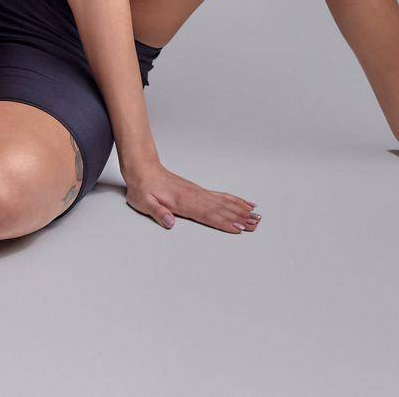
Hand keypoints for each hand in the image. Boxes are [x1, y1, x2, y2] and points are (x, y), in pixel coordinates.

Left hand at [123, 163, 260, 233]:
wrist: (142, 170)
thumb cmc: (142, 188)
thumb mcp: (143, 202)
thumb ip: (157, 212)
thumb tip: (170, 223)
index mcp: (181, 202)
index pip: (206, 214)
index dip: (223, 222)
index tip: (238, 228)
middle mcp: (194, 196)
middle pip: (220, 209)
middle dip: (239, 218)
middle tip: (255, 225)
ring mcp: (198, 193)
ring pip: (223, 202)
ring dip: (240, 210)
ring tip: (256, 217)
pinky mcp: (198, 191)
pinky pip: (220, 196)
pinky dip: (234, 200)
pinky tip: (244, 204)